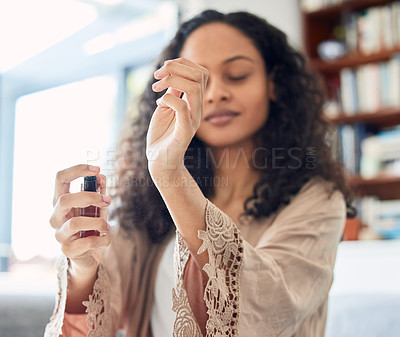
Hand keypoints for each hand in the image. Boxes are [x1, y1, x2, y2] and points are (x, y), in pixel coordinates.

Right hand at [49, 164, 110, 278]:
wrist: (88, 255)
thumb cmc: (91, 226)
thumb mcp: (97, 207)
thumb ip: (99, 192)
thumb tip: (101, 177)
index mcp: (61, 201)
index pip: (60, 178)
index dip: (77, 170)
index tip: (97, 169)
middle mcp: (56, 217)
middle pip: (64, 199)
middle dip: (90, 197)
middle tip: (108, 201)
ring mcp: (59, 234)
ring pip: (75, 223)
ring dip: (98, 222)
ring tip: (107, 226)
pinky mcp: (68, 250)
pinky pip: (86, 242)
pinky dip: (102, 239)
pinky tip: (106, 239)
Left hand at [146, 58, 207, 180]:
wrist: (160, 161)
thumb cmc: (162, 134)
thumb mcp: (166, 107)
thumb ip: (172, 91)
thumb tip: (172, 73)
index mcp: (194, 101)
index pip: (200, 72)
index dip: (182, 63)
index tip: (162, 69)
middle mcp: (197, 108)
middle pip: (200, 74)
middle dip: (177, 67)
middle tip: (158, 75)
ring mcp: (193, 119)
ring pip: (194, 87)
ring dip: (172, 80)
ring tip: (156, 86)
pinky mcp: (185, 131)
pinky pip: (182, 107)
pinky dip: (168, 99)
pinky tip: (158, 103)